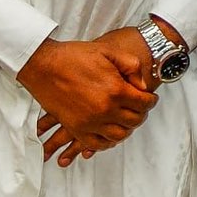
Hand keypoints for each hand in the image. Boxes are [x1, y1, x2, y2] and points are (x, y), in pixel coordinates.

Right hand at [19, 30, 156, 164]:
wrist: (45, 66)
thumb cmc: (76, 56)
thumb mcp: (110, 52)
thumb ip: (132, 67)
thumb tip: (142, 86)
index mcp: (115, 90)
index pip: (144, 104)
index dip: (151, 101)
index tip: (150, 98)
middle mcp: (104, 110)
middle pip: (134, 121)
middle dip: (141, 114)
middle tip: (141, 108)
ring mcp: (89, 122)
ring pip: (118, 136)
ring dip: (127, 129)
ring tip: (127, 119)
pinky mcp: (75, 128)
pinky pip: (96, 144)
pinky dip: (107, 142)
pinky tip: (110, 133)